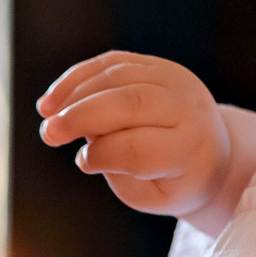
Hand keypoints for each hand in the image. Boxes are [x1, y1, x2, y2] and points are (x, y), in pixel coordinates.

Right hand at [36, 53, 255, 233]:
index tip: (83, 163)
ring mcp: (172, 78)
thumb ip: (122, 173)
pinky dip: (79, 76)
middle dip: (83, 116)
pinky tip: (54, 99)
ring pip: (117, 75)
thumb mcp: (154, 194)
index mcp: (189, 146)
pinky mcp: (154, 64)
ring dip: (74, 94)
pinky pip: (112, 62)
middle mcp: (186, 105)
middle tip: (48, 134)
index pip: (141, 148)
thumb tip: (89, 140)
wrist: (210, 149)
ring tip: (46, 116)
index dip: (104, 155)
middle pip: (130, 102)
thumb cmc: (176, 180)